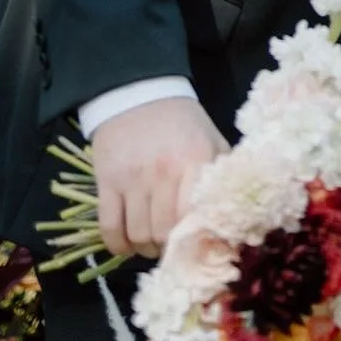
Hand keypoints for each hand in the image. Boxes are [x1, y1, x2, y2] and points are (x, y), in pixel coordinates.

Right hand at [92, 98, 228, 259]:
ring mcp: (131, 178)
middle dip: (167, 248)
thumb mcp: (211, 140)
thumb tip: (234, 214)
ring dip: (144, 248)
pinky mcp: (106, 181)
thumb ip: (221, 175)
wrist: (139, 91)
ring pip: (137, 235)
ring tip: (151, 243)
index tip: (193, 243)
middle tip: (170, 246)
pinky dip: (117, 245)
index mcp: (194, 161)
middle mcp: (163, 172)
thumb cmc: (182, 122)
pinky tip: (127, 244)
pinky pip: (109, 228)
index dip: (191, 239)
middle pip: (162, 233)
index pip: (192, 219)